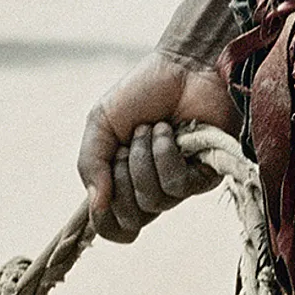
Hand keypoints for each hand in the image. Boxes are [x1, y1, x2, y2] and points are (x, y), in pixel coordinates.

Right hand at [78, 57, 233, 242]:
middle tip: (127, 143)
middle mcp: (152, 189)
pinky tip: (171, 132)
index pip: (114, 227)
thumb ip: (90, 164)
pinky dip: (166, 155)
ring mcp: (180, 184)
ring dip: (143, 160)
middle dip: (121, 178)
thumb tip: (95, 204)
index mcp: (124, 182)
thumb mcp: (101, 124)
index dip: (104, 220)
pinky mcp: (205, 176)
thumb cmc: (143, 92)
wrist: (182, 67)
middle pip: (131, 219)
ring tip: (151, 129)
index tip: (101, 192)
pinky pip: (177, 185)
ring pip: (153, 202)